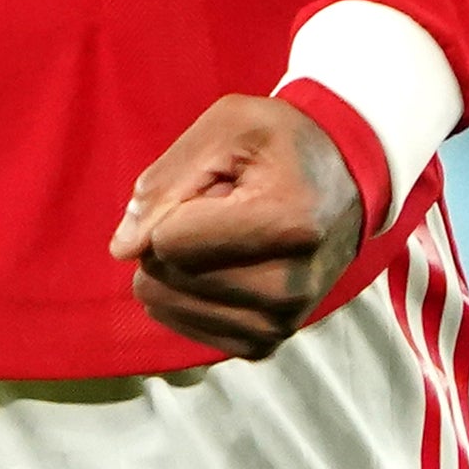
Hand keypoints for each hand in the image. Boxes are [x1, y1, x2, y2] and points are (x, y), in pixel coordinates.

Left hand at [110, 94, 363, 358]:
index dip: (169, 207)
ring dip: (179, 266)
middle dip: (171, 236)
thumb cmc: (282, 143)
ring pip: (171, 304)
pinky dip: (185, 295)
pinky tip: (215, 266)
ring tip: (226, 235)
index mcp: (286, 222)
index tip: (211, 185)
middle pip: (168, 275)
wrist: (344, 178)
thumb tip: (123, 248)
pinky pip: (189, 328)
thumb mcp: (227, 126)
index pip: (170, 241)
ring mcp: (281, 322)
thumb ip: (166, 181)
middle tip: (223, 208)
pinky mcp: (268, 342)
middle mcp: (289, 286)